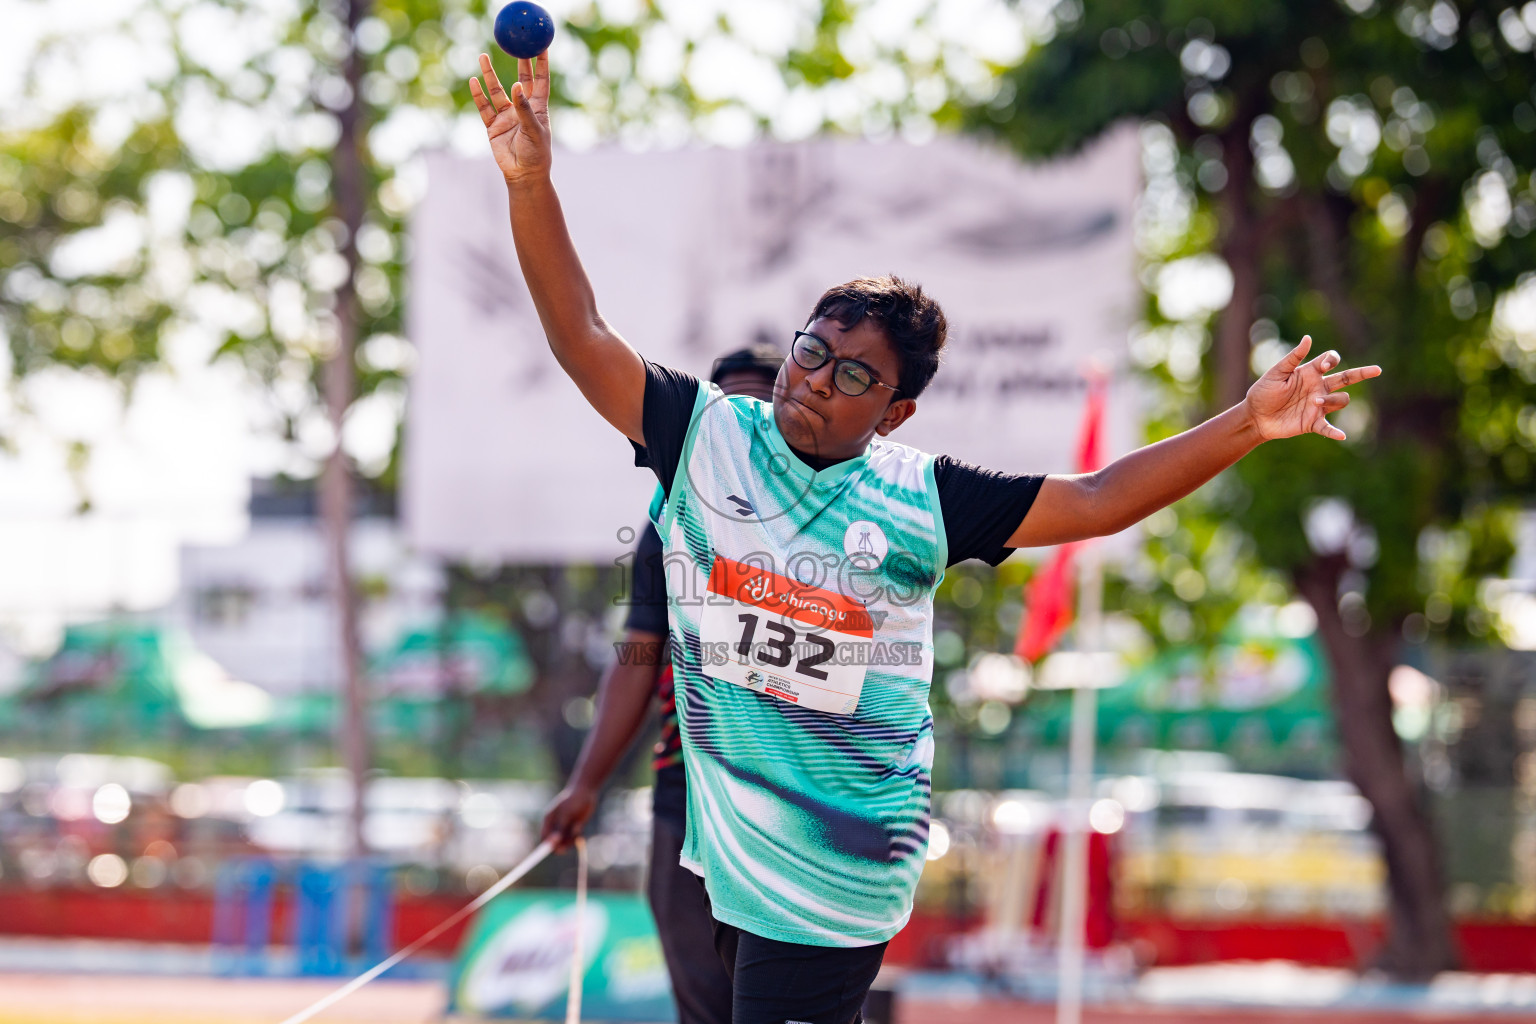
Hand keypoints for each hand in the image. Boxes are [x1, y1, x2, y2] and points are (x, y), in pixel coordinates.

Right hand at [469, 51, 550, 185]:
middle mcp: (522, 109)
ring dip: (489, 75)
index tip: (541, 45)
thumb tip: (515, 85)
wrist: (523, 175)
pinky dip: (478, 95)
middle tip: (513, 43)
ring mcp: (507, 117)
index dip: (541, 64)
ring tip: (482, 57)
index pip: (540, 80)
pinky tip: (474, 82)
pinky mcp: (493, 126)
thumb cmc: (536, 154)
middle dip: (517, 62)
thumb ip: (524, 109)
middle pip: (519, 80)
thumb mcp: (534, 130)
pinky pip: (484, 107)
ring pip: (497, 91)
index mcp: (538, 108)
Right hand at [540, 784, 596, 851]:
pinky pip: (573, 839)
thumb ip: (560, 827)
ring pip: (565, 842)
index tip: (552, 849)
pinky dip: (576, 836)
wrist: (586, 792)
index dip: (546, 845)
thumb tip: (554, 840)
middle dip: (560, 846)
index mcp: (549, 820)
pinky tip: (579, 825)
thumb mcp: (566, 813)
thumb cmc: (573, 800)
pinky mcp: (574, 828)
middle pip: (554, 843)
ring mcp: (565, 827)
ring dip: (570, 840)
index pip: (544, 837)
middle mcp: (555, 825)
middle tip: (567, 845)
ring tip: (576, 827)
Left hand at [1243, 335, 1380, 441]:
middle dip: (1362, 373)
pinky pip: (1328, 427)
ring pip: (1341, 400)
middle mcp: (1318, 387)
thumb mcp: (1276, 373)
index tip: (1324, 366)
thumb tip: (1308, 338)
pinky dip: (1334, 432)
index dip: (1332, 360)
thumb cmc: (1263, 392)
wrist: (1255, 416)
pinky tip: (1341, 436)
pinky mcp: (1312, 422)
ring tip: (1314, 401)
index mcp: (1310, 373)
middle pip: (1347, 378)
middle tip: (1377, 370)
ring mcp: (1318, 405)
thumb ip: (1293, 358)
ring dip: (1332, 400)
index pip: (1331, 361)